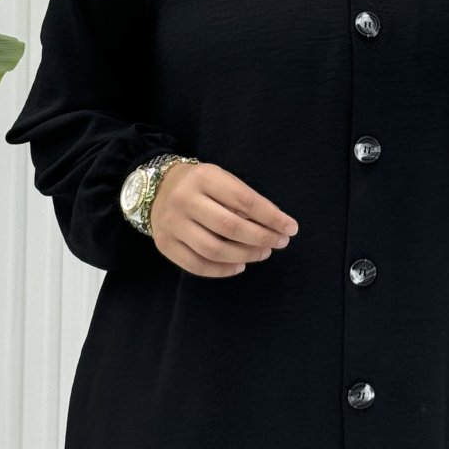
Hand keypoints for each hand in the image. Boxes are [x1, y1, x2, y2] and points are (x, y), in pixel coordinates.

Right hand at [149, 160, 298, 277]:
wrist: (157, 189)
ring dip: (245, 255)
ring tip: (263, 253)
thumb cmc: (201, 186)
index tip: (291, 228)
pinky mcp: (165, 244)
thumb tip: (275, 226)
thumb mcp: (221, 179)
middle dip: (262, 238)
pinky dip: (222, 271)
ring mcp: (172, 224)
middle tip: (279, 242)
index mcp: (204, 178)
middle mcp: (185, 200)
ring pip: (214, 249)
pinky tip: (240, 266)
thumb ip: (243, 199)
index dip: (271, 217)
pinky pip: (197, 265)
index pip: (244, 201)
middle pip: (230, 227)